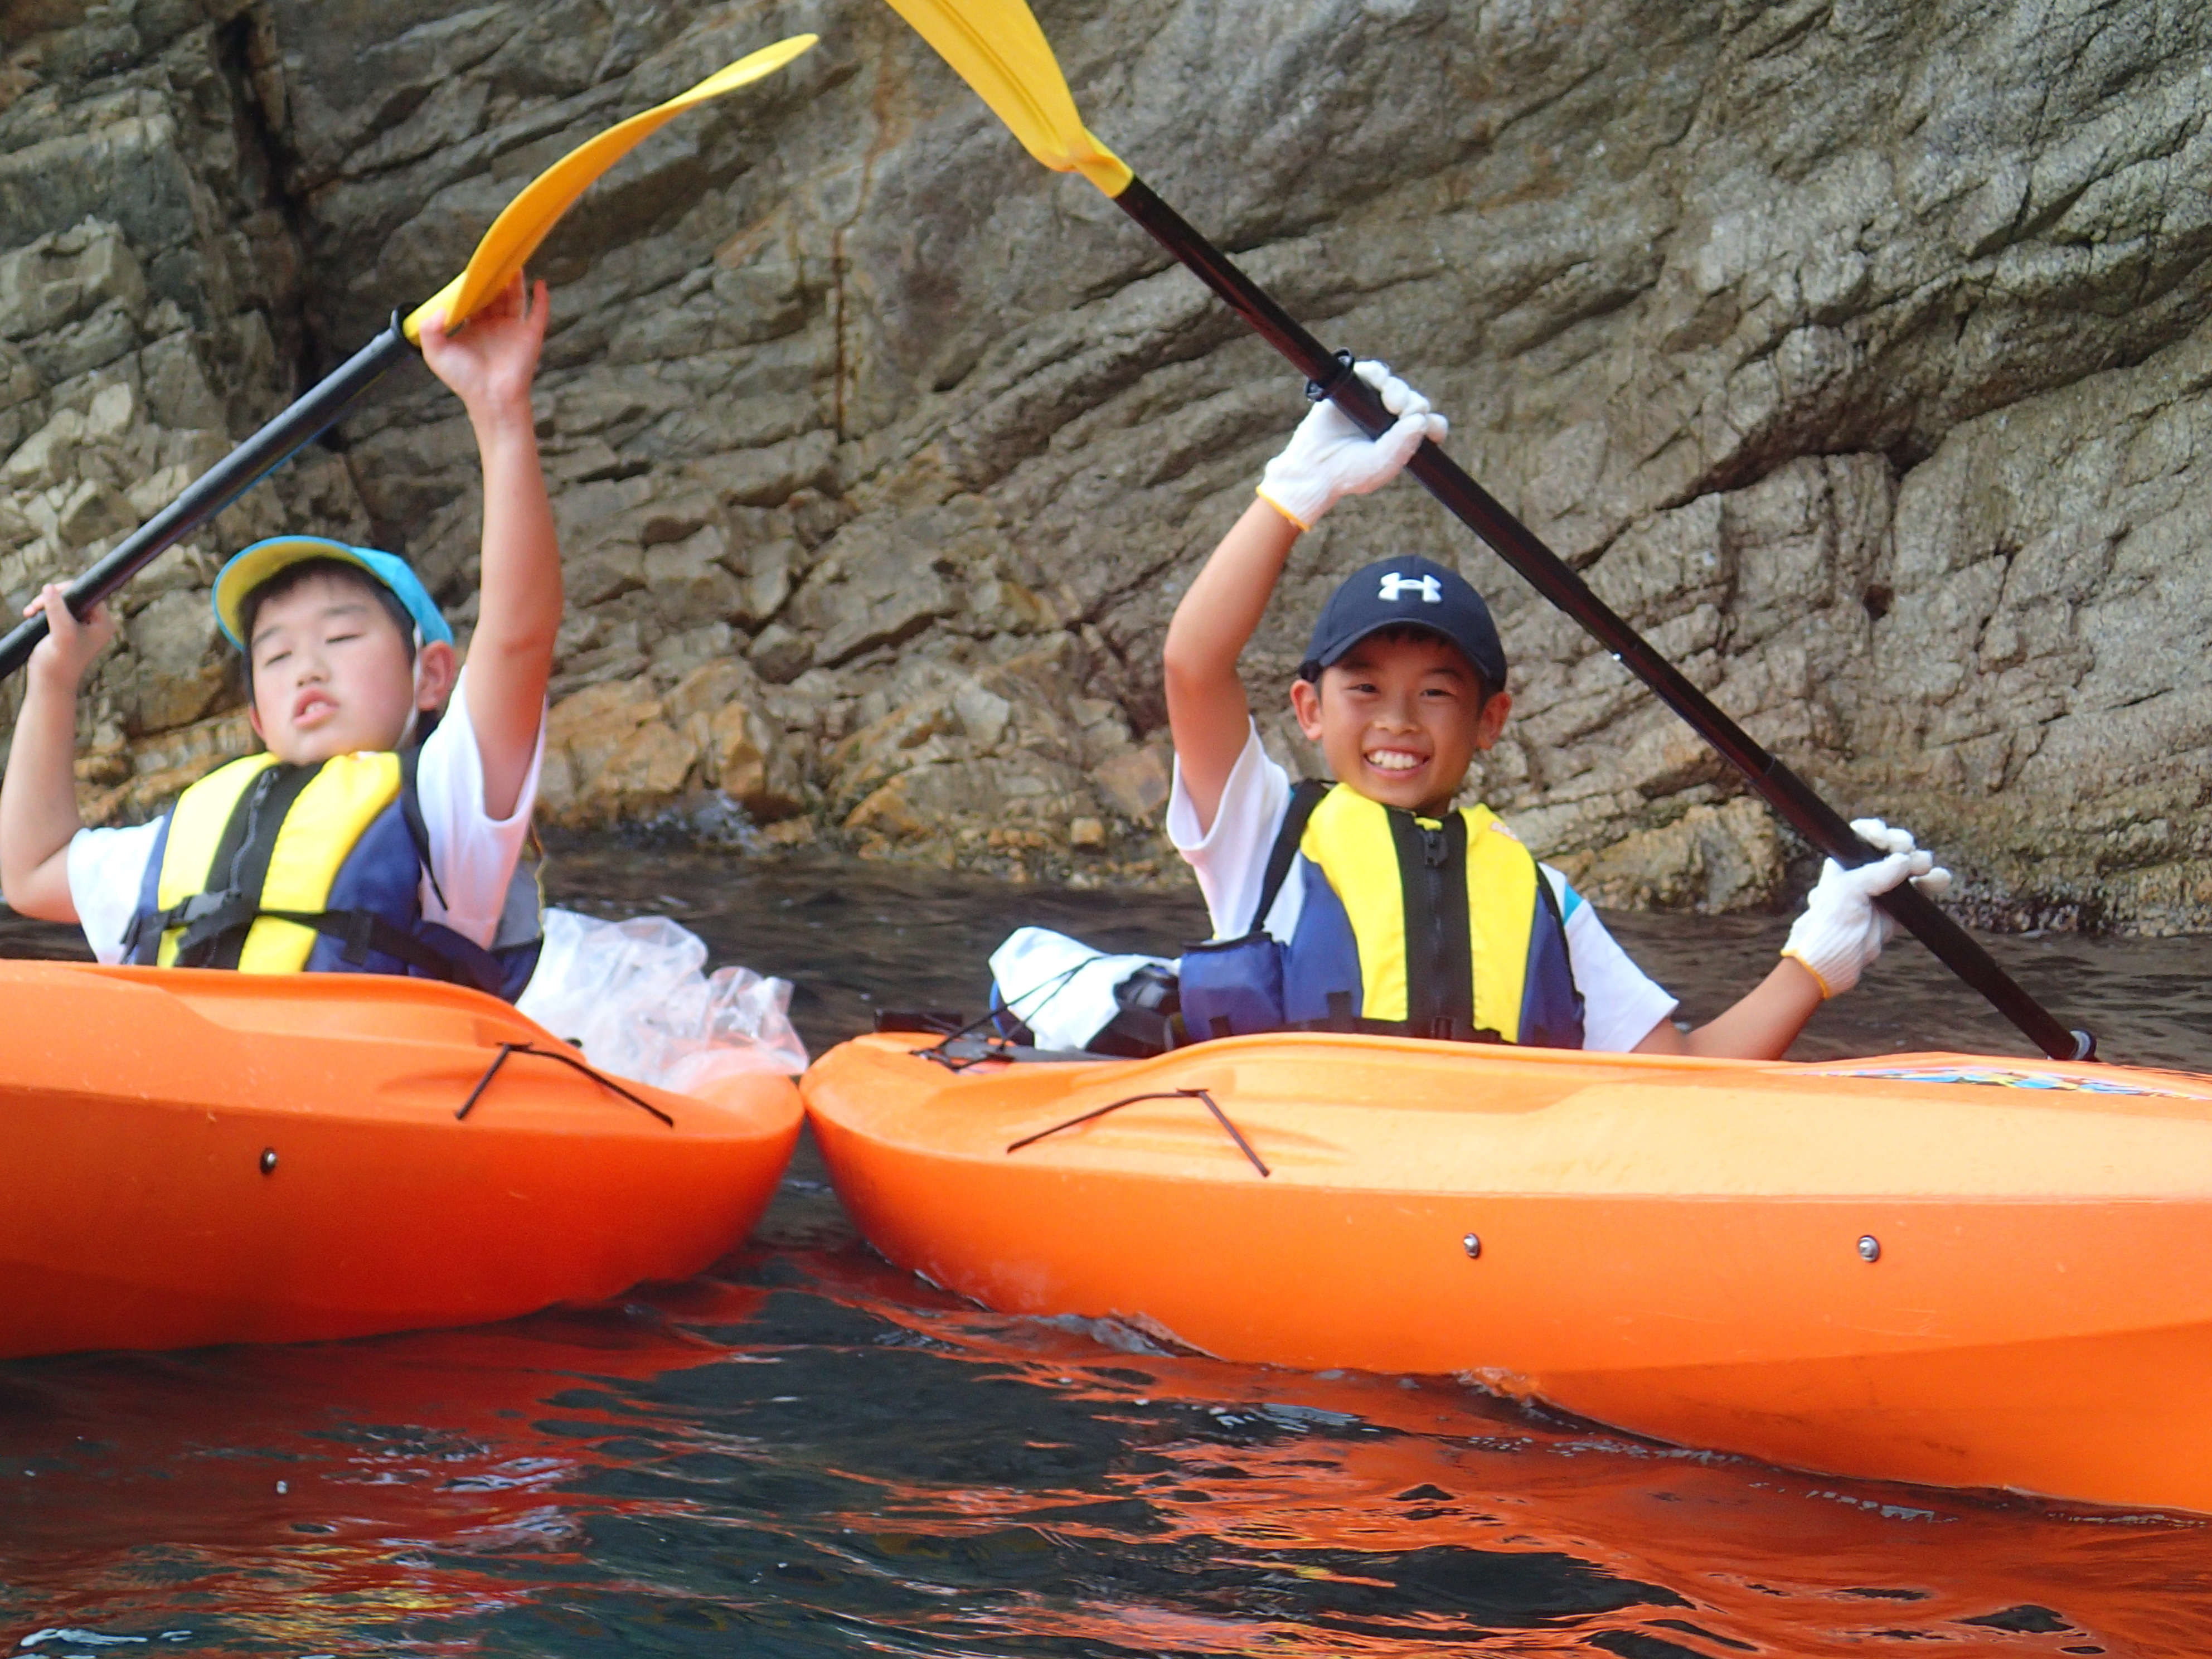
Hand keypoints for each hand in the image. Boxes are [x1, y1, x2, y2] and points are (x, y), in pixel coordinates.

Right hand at [23, 582, 114, 693]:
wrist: (50, 684)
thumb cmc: (60, 662)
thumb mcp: (61, 633)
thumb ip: (57, 609)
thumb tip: (49, 587)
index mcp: (103, 623)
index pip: (89, 594)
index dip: (68, 591)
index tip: (47, 596)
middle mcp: (96, 623)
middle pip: (75, 596)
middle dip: (53, 598)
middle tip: (35, 607)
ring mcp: (81, 626)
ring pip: (63, 602)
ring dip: (44, 604)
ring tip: (30, 612)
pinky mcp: (67, 629)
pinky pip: (55, 611)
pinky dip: (42, 611)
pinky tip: (30, 615)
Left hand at [416, 272, 549, 427]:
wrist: (491, 398)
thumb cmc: (464, 380)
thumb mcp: (435, 353)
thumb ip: (428, 329)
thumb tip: (439, 308)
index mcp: (475, 327)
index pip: (475, 299)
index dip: (473, 285)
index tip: (472, 271)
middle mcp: (495, 326)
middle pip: (496, 295)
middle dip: (494, 278)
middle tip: (493, 260)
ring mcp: (514, 330)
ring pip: (516, 298)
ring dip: (515, 281)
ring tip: (513, 263)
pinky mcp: (531, 336)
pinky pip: (539, 313)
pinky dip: (542, 298)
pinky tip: (540, 283)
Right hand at [1256, 360, 1447, 530]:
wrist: (1313, 469)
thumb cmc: (1348, 473)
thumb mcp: (1381, 464)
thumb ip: (1402, 444)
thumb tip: (1420, 418)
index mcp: (1403, 439)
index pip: (1431, 426)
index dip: (1434, 426)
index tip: (1429, 432)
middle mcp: (1392, 419)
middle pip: (1416, 403)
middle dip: (1414, 406)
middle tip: (1399, 414)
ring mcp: (1373, 402)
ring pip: (1397, 386)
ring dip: (1398, 390)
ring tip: (1390, 403)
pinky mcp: (1354, 388)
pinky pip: (1373, 372)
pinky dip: (1377, 373)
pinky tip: (1378, 381)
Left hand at [1781, 818, 1952, 997]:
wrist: (1831, 962)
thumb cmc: (1829, 924)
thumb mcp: (1847, 892)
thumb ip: (1875, 874)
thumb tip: (1904, 860)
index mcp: (1844, 863)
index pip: (1861, 836)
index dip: (1875, 832)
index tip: (1882, 840)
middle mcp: (1864, 873)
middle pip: (1890, 847)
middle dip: (1902, 845)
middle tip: (1907, 851)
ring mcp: (1883, 891)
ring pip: (1909, 867)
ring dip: (1921, 862)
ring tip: (1925, 868)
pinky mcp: (1898, 910)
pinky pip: (1920, 890)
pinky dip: (1932, 883)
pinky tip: (1940, 879)